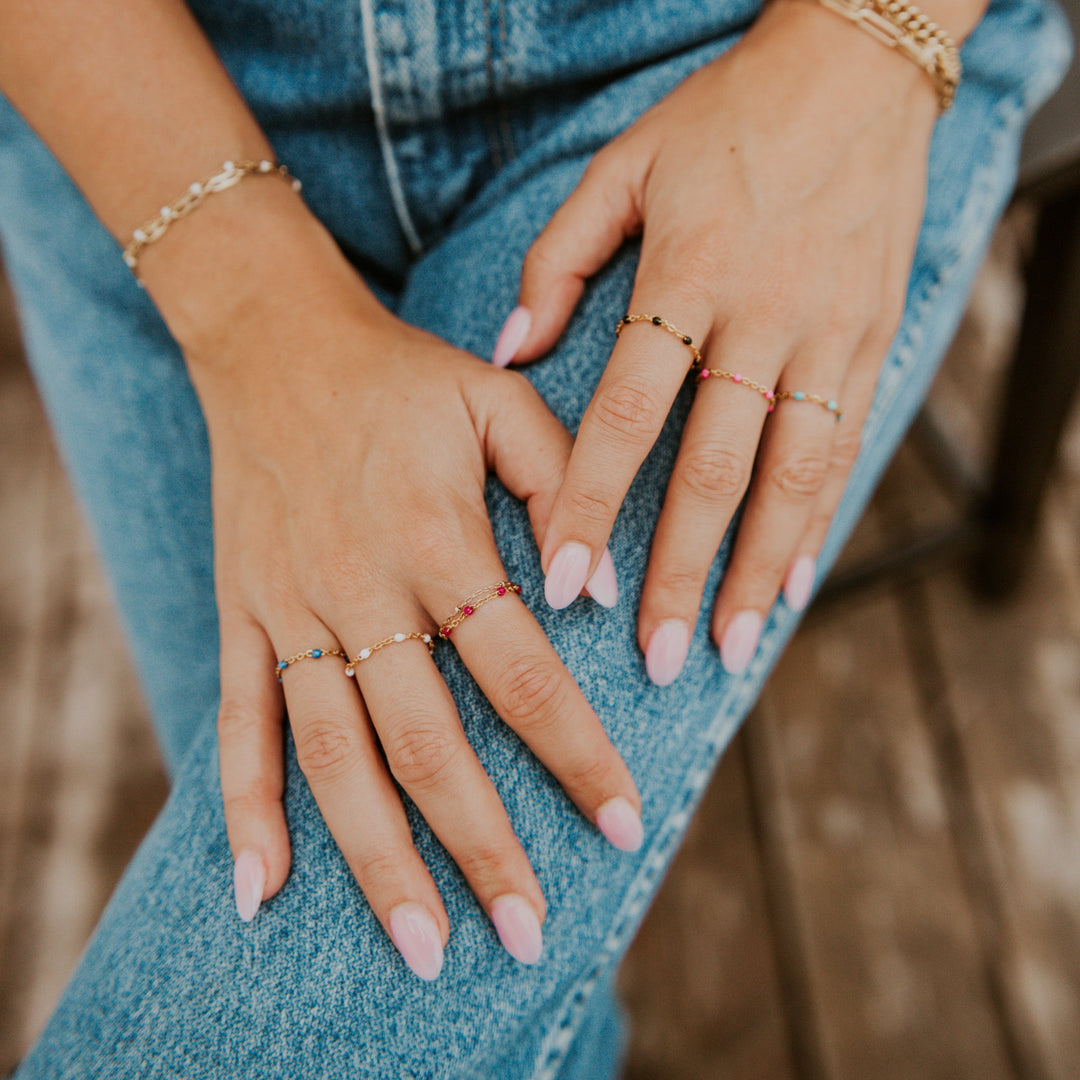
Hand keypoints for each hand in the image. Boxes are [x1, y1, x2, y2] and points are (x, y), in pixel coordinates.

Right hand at [175, 222, 640, 980]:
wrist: (274, 340)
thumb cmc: (403, 373)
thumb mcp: (498, 399)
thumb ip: (562, 482)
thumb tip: (598, 589)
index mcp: (435, 536)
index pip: (519, 669)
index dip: (575, 752)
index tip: (623, 824)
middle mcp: (359, 587)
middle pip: (426, 742)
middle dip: (483, 846)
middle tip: (528, 935)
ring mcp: (289, 610)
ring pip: (333, 758)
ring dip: (378, 860)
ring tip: (422, 948)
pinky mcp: (241, 614)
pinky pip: (238, 724)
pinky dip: (246, 809)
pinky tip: (265, 890)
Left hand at [500, 0, 942, 681]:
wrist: (855, 69)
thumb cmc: (724, 118)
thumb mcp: (626, 166)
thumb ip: (560, 258)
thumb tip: (510, 348)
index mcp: (688, 274)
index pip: (629, 413)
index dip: (595, 501)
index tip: (567, 582)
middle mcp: (762, 315)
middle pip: (714, 467)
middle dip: (681, 571)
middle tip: (653, 655)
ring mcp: (827, 333)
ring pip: (791, 474)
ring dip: (759, 570)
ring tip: (731, 649)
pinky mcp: (872, 340)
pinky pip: (846, 446)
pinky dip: (819, 520)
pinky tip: (796, 583)